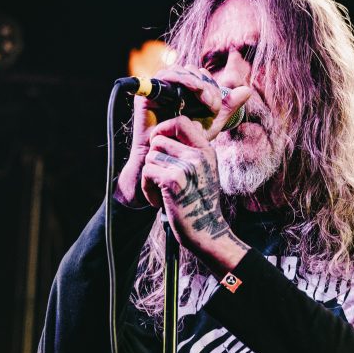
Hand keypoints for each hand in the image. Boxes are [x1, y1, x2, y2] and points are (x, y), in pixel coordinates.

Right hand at [114, 65, 248, 207]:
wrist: (166, 160)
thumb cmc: (186, 145)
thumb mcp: (212, 124)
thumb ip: (228, 107)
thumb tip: (248, 89)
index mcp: (186, 93)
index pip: (201, 77)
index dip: (212, 86)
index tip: (217, 107)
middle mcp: (172, 89)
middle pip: (192, 71)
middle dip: (207, 85)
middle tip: (213, 105)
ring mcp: (160, 90)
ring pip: (181, 71)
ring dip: (198, 82)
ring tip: (206, 100)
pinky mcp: (148, 93)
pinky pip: (166, 76)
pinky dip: (183, 79)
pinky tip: (195, 90)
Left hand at [140, 115, 248, 273]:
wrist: (206, 231)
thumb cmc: (200, 202)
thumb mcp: (204, 171)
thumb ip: (191, 151)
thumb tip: (169, 131)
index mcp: (206, 150)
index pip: (180, 122)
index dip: (164, 128)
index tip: (159, 143)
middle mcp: (198, 155)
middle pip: (159, 140)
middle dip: (153, 158)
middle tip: (160, 177)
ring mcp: (186, 166)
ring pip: (150, 157)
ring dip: (150, 176)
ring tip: (162, 191)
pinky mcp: (173, 180)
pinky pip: (147, 172)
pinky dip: (147, 188)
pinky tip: (159, 200)